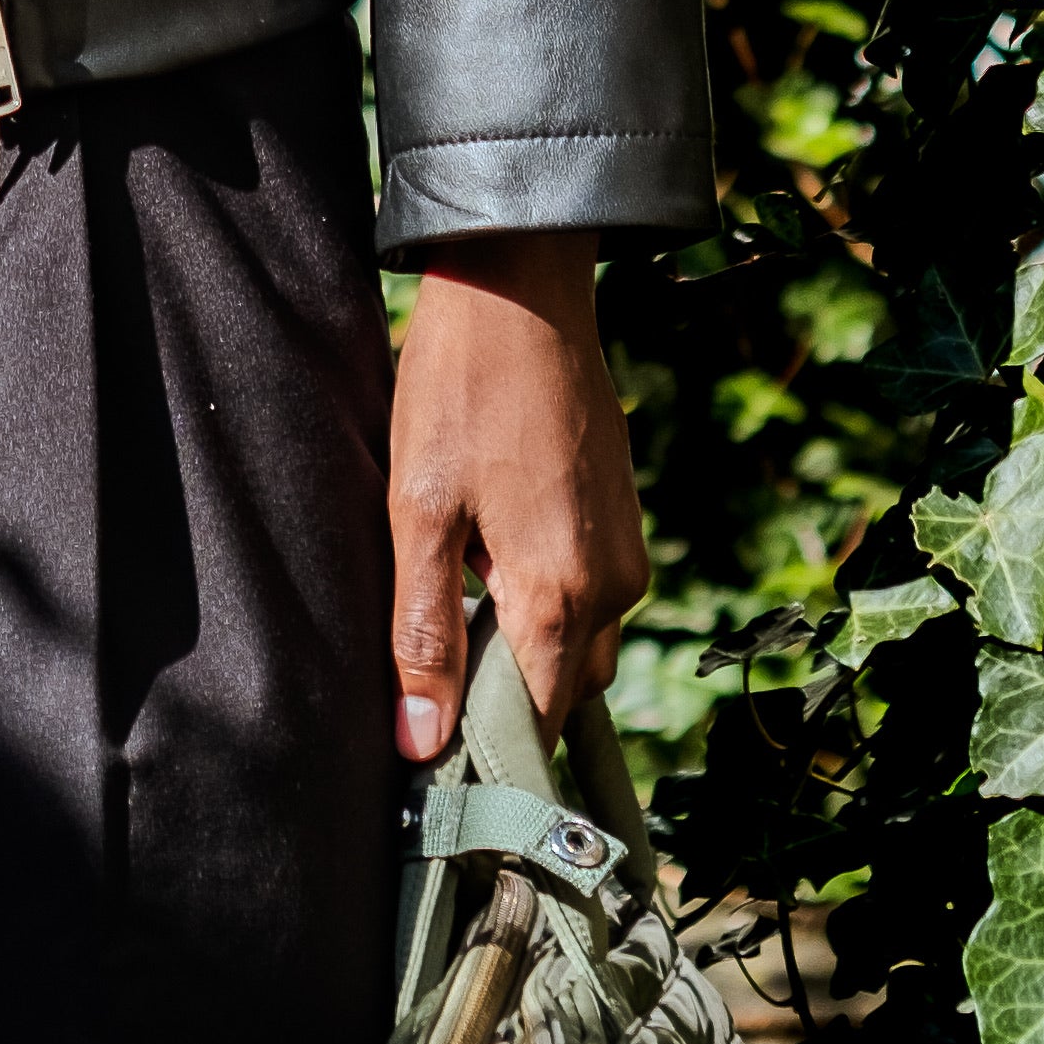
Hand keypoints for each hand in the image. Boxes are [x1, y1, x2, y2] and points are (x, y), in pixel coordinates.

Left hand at [387, 228, 648, 761]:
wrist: (520, 285)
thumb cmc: (459, 390)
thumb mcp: (418, 510)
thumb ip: (423, 632)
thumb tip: (422, 744)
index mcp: (560, 594)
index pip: (535, 726)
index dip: (483, 751)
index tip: (431, 758)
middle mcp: (612, 584)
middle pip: (562, 692)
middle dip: (506, 703)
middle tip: (432, 680)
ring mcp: (625, 548)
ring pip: (579, 644)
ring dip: (525, 649)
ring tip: (456, 609)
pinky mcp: (622, 516)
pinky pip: (591, 595)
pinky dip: (545, 604)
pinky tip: (487, 562)